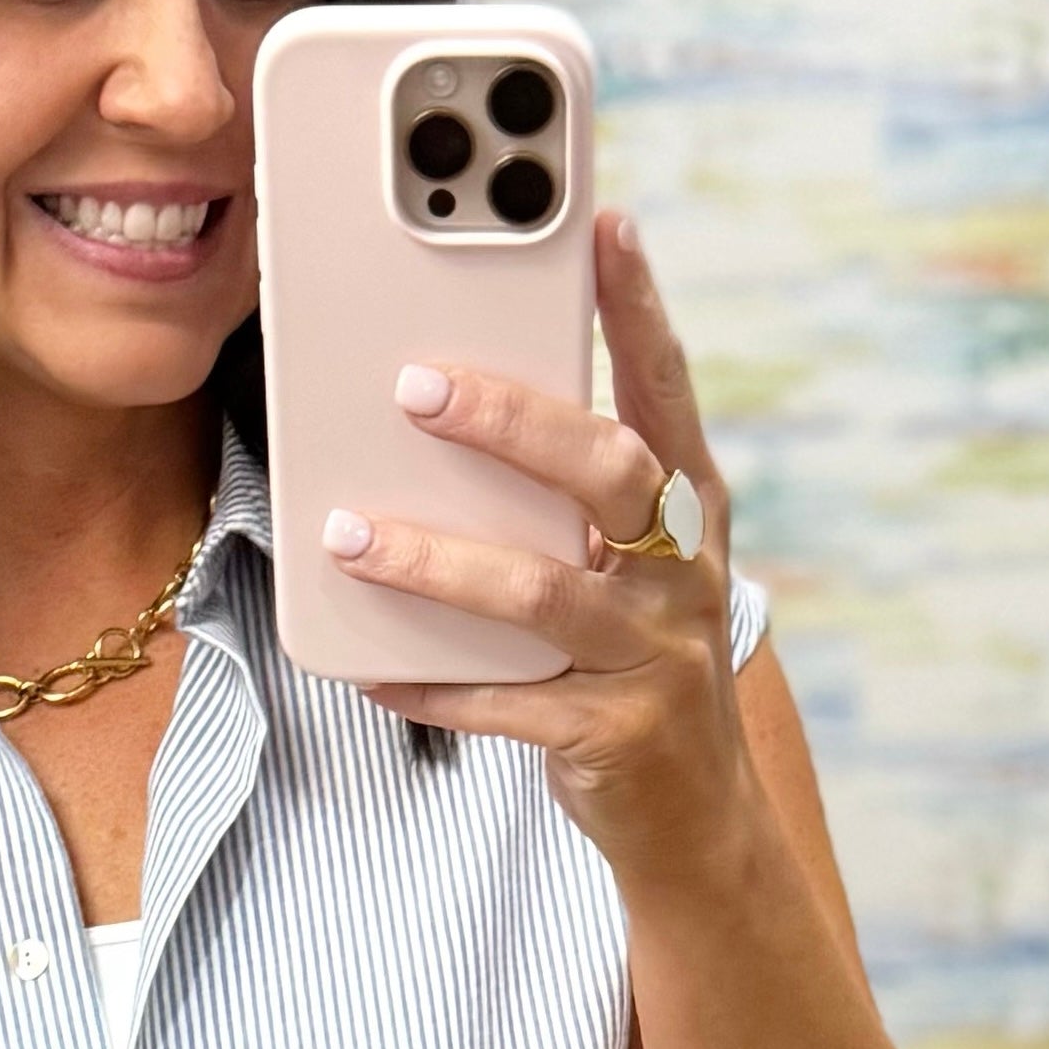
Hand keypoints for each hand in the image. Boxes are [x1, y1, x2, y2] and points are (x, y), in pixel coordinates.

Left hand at [326, 209, 755, 888]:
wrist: (699, 823)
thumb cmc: (638, 666)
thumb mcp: (630, 571)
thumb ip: (573, 502)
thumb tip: (457, 405)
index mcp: (689, 514)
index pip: (667, 390)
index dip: (639, 308)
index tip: (604, 225)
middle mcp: (682, 575)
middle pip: (608, 472)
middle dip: (513, 422)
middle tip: (418, 386)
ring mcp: (654, 657)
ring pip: (541, 590)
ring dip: (435, 559)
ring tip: (349, 536)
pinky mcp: (610, 736)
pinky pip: (503, 702)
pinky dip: (431, 683)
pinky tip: (368, 667)